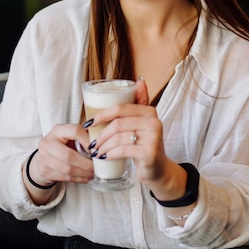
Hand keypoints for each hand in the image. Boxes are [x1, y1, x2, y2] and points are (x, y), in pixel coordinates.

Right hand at [23, 123, 93, 203]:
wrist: (44, 157)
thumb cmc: (63, 144)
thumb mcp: (71, 136)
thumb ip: (84, 136)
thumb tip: (102, 142)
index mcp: (57, 130)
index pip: (75, 131)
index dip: (87, 141)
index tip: (96, 149)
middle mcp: (48, 142)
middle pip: (69, 155)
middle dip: (86, 163)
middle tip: (96, 166)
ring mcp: (43, 158)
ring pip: (67, 169)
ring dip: (83, 173)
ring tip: (93, 173)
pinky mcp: (44, 171)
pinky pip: (65, 177)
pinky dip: (78, 179)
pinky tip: (85, 177)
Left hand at [88, 78, 182, 196]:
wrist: (158, 169)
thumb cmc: (145, 144)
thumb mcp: (143, 122)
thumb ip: (140, 102)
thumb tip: (140, 80)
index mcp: (150, 111)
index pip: (120, 108)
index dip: (102, 114)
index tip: (89, 123)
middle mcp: (154, 122)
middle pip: (118, 124)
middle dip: (101, 134)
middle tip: (92, 142)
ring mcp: (153, 138)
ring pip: (119, 138)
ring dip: (103, 146)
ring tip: (97, 151)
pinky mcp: (149, 153)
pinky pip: (123, 150)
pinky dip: (110, 154)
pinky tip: (105, 157)